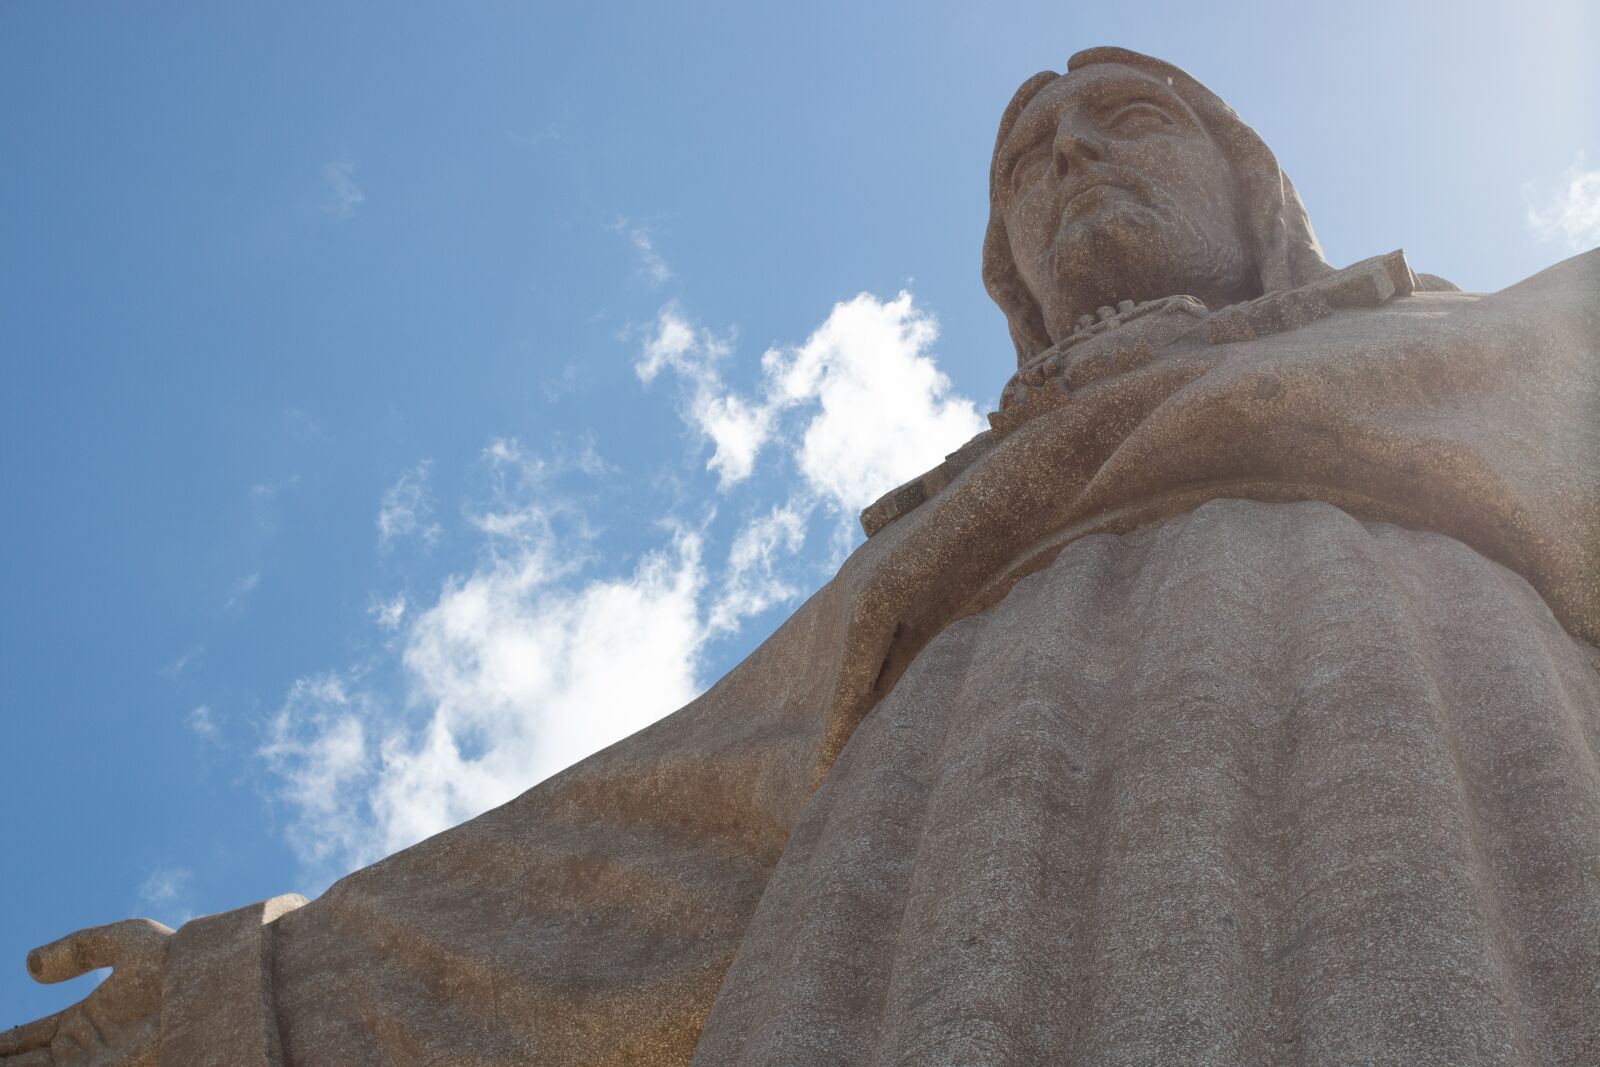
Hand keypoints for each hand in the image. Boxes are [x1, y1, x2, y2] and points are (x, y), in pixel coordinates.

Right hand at [0, 919, 171, 1066]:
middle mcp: (85, 1044)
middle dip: (8, 1062)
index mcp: (86, 1016)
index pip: (32, 1036)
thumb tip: (29, 965)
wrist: (204, 983)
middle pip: (29, 1062)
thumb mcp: (121, 941)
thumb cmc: (172, 958)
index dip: (8, 1043)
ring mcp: (93, 1062)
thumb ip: (77, 948)